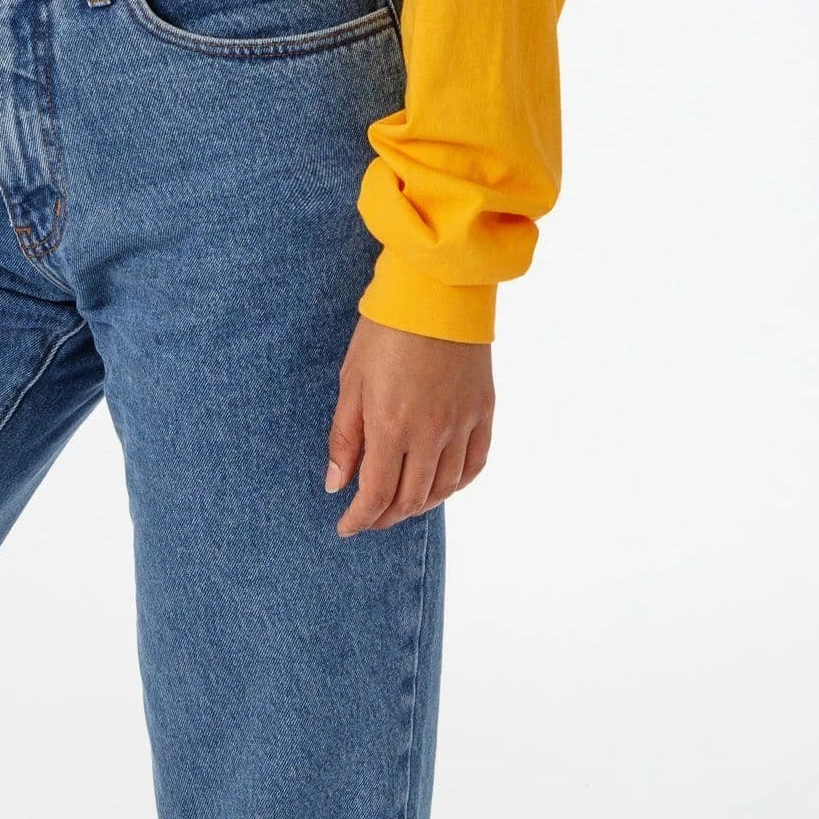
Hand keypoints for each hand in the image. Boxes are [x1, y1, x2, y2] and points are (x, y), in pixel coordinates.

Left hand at [325, 315, 494, 536]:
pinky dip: (456, 484)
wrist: (436, 292)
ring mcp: (461, 424)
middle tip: (369, 517)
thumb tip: (336, 484)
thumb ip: (345, 437)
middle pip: (410, 499)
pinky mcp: (483, 411)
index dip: (360, 518)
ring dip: (419, 505)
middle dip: (385, 516)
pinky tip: (440, 485)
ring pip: (443, 488)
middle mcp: (430, 433)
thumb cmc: (385, 329)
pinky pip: (474, 465)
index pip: (377, 494)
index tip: (346, 526)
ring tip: (400, 505)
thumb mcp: (352, 379)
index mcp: (391, 425)